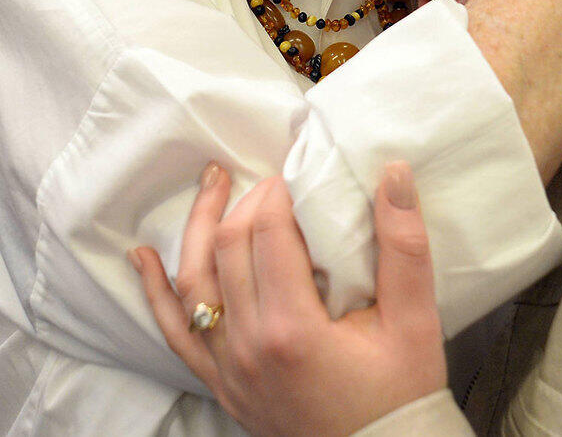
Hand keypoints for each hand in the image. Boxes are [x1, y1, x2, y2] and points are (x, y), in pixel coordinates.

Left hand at [131, 163, 446, 436]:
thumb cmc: (400, 392)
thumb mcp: (416, 320)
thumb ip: (404, 244)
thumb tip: (392, 174)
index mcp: (291, 328)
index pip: (267, 232)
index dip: (280, 190)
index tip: (301, 172)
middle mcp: (246, 346)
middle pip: (227, 247)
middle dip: (245, 199)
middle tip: (271, 175)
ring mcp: (227, 368)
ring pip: (193, 280)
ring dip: (199, 226)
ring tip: (212, 184)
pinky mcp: (222, 382)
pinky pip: (177, 331)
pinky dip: (156, 290)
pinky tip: (143, 259)